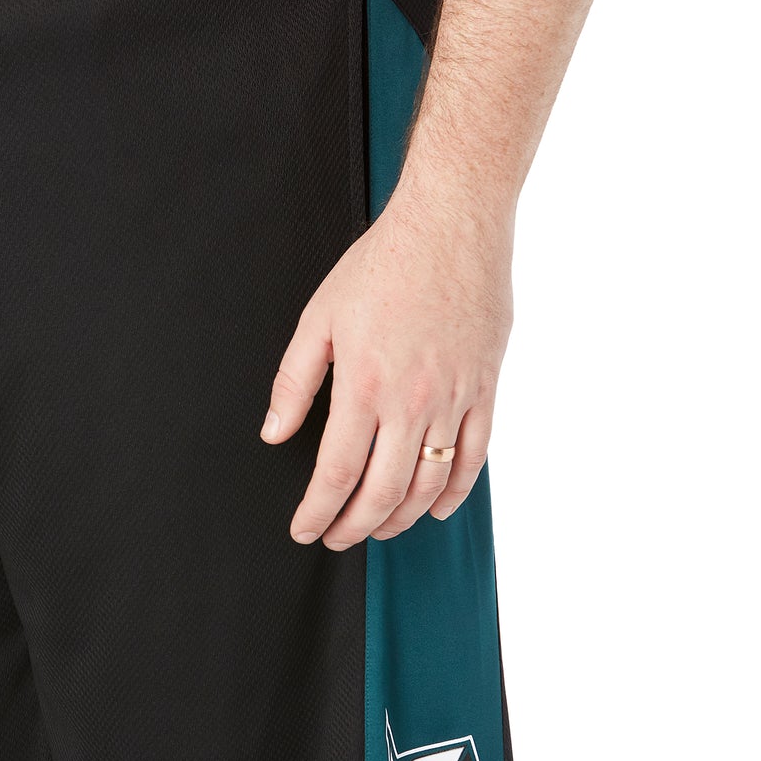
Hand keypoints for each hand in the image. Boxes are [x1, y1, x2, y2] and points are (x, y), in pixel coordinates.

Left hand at [261, 192, 511, 548]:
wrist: (452, 223)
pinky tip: (436, 508)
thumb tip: (274, 433)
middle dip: (355, 526)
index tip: (305, 530)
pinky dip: (455, 492)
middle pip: (382, 492)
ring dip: (401, 517)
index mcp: (363, 386)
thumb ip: (294, 382)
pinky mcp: (485, 389)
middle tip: (336, 538)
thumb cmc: (382, 264)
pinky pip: (474, 458)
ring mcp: (454, 399)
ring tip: (378, 527)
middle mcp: (411, 402)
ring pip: (429, 484)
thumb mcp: (318, 318)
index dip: (317, 512)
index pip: (335, 474)